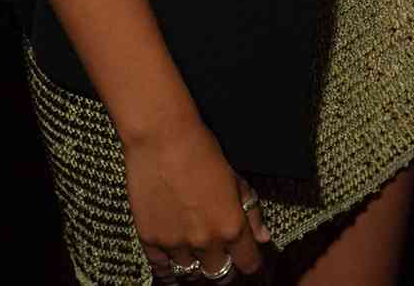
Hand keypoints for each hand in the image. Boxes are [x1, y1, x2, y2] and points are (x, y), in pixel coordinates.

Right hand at [123, 115, 269, 277]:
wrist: (163, 140)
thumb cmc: (203, 152)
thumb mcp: (237, 179)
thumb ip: (251, 212)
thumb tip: (263, 236)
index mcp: (231, 226)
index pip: (248, 263)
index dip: (251, 263)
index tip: (249, 260)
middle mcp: (205, 240)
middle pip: (219, 275)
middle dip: (225, 270)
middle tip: (224, 260)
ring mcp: (175, 243)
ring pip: (190, 274)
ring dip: (197, 269)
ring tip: (199, 261)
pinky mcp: (150, 239)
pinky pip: (161, 268)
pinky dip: (169, 269)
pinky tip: (174, 265)